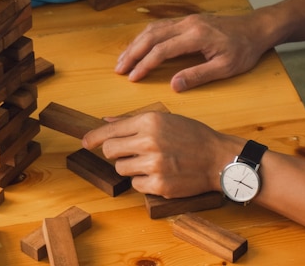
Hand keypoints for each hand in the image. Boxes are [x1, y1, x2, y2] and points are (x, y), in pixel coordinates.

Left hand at [82, 112, 242, 197]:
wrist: (219, 159)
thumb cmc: (193, 136)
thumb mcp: (165, 119)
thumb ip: (133, 121)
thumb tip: (106, 121)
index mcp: (149, 122)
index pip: (110, 131)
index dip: (94, 137)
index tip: (85, 142)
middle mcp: (149, 142)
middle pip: (110, 151)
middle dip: (115, 152)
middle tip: (129, 152)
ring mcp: (153, 165)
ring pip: (121, 169)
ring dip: (130, 167)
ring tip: (151, 162)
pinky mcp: (159, 185)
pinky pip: (135, 185)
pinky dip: (142, 181)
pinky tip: (159, 174)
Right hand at [115, 13, 270, 91]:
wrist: (256, 28)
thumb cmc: (244, 50)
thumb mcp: (225, 68)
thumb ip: (198, 76)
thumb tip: (173, 86)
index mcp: (196, 36)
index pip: (162, 50)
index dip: (144, 64)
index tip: (132, 78)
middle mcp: (187, 24)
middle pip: (151, 36)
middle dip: (132, 53)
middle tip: (118, 69)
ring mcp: (186, 20)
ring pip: (152, 29)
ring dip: (135, 44)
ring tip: (123, 59)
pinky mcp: (187, 20)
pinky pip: (159, 27)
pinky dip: (145, 38)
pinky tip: (138, 47)